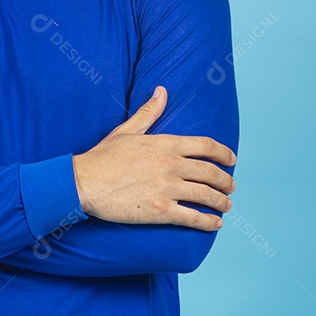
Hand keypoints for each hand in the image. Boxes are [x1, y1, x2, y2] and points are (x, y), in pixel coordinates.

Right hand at [72, 86, 235, 230]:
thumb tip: (162, 91)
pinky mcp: (160, 211)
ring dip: (221, 202)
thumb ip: (149, 112)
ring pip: (206, 195)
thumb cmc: (103, 157)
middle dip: (226, 181)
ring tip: (226, 205)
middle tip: (231, 186)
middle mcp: (171, 164)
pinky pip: (193, 217)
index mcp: (165, 144)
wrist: (84, 182)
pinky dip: (208, 222)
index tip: (232, 160)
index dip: (224, 153)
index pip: (206, 145)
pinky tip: (215, 224)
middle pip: (211, 172)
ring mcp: (167, 188)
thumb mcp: (127, 130)